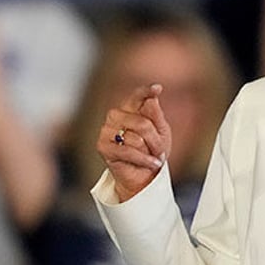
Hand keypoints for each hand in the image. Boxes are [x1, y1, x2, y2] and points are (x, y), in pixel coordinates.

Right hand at [96, 84, 171, 201]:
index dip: (146, 92)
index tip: (157, 88)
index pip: (137, 96)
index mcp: (130, 108)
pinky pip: (128, 151)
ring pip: (137, 138)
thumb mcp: (162, 132)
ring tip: (152, 157)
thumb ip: (156, 116)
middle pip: (143, 123)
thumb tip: (152, 100)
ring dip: (150, 151)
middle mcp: (116, 116)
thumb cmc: (153, 150)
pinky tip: (151, 163)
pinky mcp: (102, 146)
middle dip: (155, 140)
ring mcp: (106, 130)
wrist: (145, 175)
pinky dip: (144, 159)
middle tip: (159, 150)